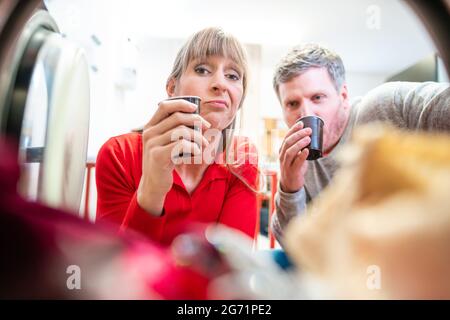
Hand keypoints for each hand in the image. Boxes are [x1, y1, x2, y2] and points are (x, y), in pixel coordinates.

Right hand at [137, 99, 210, 213]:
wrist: (153, 184)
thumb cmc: (164, 162)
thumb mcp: (166, 143)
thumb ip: (175, 130)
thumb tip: (197, 118)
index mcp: (150, 127)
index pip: (164, 106)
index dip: (181, 103)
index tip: (195, 108)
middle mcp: (149, 133)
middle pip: (178, 117)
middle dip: (196, 120)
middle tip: (207, 127)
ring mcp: (152, 144)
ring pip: (182, 131)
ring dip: (198, 137)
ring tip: (204, 145)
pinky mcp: (158, 156)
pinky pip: (181, 145)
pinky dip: (194, 147)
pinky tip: (197, 153)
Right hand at [278, 121, 311, 192]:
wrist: (290, 185)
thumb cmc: (294, 167)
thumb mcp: (295, 156)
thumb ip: (299, 147)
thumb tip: (310, 136)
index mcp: (282, 150)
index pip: (286, 137)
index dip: (293, 129)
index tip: (301, 122)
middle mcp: (282, 156)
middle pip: (288, 142)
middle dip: (298, 134)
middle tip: (308, 130)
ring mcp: (286, 164)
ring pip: (290, 152)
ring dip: (299, 144)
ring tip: (308, 138)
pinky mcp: (292, 172)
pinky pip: (296, 163)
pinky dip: (301, 156)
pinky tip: (307, 151)